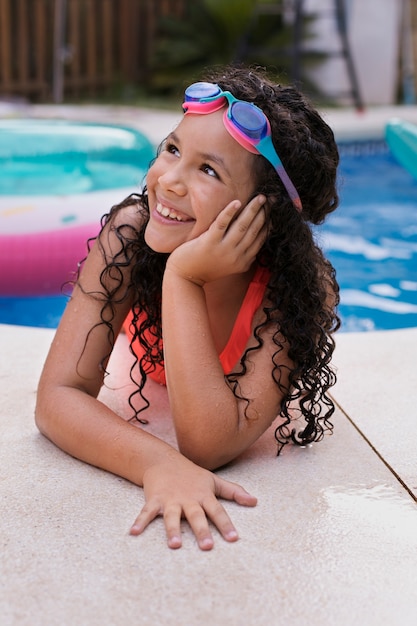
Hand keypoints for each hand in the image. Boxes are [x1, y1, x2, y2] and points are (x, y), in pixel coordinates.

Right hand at [129, 455, 256, 549]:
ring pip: (172, 516)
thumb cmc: (192, 475)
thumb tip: (255, 501)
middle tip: (207, 547)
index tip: (234, 538)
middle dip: (201, 531)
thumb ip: (233, 492)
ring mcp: (170, 499)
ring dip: (173, 530)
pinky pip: (147, 512)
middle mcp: (188, 499)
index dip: (225, 524)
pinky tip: (134, 533)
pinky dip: (140, 521)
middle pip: (196, 516)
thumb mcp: (214, 481)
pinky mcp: (155, 499)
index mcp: (204, 496)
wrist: (164, 461)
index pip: (217, 511)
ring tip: (175, 545)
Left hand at [166, 194, 266, 284]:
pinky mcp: (209, 242)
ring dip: (252, 210)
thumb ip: (243, 258)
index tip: (272, 211)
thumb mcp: (230, 267)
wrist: (186, 277)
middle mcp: (236, 256)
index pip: (260, 239)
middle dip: (263, 213)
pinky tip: (237, 202)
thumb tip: (257, 248)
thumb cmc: (206, 268)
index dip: (268, 224)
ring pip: (241, 226)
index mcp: (243, 262)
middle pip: (253, 231)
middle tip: (270, 200)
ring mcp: (223, 249)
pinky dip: (230, 212)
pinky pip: (222, 224)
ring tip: (260, 198)